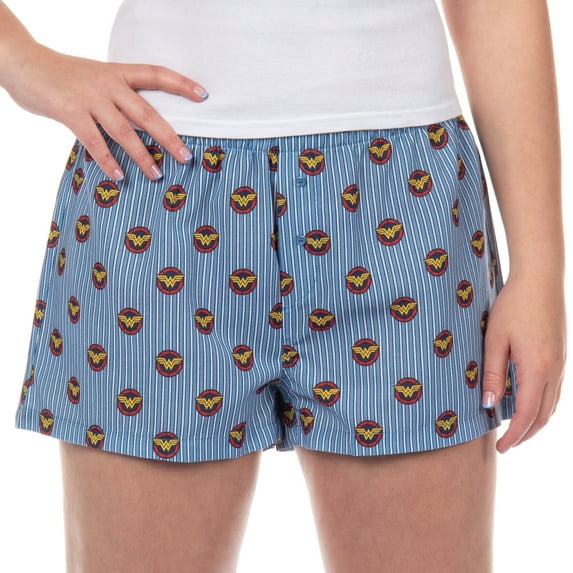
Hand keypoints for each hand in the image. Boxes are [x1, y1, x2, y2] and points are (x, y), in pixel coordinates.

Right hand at [2, 41, 208, 180]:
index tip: (203, 95)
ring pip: (123, 131)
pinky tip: (119, 177)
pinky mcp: (70, 112)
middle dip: (168, 137)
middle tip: (187, 158)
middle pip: (146, 113)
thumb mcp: (98, 79)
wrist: (25, 63)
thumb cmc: (67, 77)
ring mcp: (90, 98)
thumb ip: (120, 98)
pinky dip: (108, 161)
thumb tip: (146, 127)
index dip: (181, 83)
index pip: (156, 74)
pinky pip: (94, 142)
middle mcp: (108, 84)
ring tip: (157, 175)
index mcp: (119, 73)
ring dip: (142, 156)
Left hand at [481, 271, 565, 452]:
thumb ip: (493, 373)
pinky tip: (527, 404)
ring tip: (515, 429)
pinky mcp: (560, 355)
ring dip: (536, 421)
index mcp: (537, 368)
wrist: (540, 279)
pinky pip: (554, 390)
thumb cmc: (512, 306)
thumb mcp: (494, 339)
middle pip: (544, 415)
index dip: (515, 435)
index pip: (528, 415)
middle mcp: (555, 370)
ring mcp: (561, 363)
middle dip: (526, 434)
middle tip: (506, 444)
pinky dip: (542, 405)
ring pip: (552, 404)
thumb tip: (490, 405)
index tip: (501, 447)